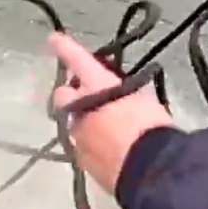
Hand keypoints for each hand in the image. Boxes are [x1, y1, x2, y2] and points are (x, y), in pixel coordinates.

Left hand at [48, 32, 174, 194]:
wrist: (150, 169)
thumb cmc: (154, 128)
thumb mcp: (146, 100)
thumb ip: (128, 95)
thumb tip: (123, 99)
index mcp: (98, 86)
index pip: (77, 60)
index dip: (64, 48)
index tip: (53, 39)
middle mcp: (81, 109)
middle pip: (62, 95)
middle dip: (72, 95)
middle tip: (90, 98)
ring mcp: (78, 137)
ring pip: (72, 123)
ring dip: (84, 121)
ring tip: (105, 128)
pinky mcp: (82, 162)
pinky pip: (81, 147)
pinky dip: (91, 145)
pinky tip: (108, 151)